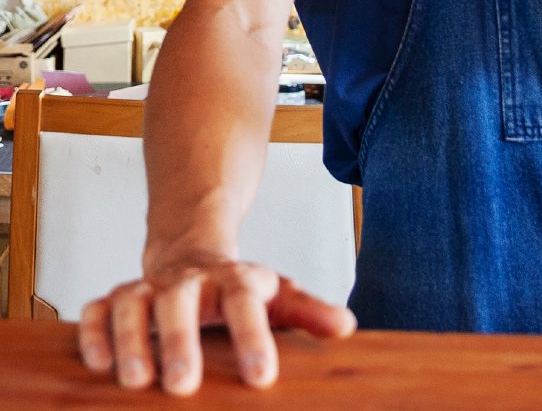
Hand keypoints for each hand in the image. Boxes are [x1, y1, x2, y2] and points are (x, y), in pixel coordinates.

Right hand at [77, 258, 356, 395]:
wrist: (194, 258)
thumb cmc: (240, 291)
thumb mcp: (279, 296)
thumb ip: (309, 312)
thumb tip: (346, 327)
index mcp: (234, 280)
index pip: (245, 303)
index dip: (253, 337)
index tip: (261, 377)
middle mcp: (188, 282)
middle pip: (181, 302)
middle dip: (180, 342)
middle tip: (182, 385)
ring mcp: (148, 289)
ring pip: (133, 306)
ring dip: (132, 342)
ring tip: (137, 382)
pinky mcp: (115, 299)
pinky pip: (97, 311)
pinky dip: (92, 334)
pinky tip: (95, 365)